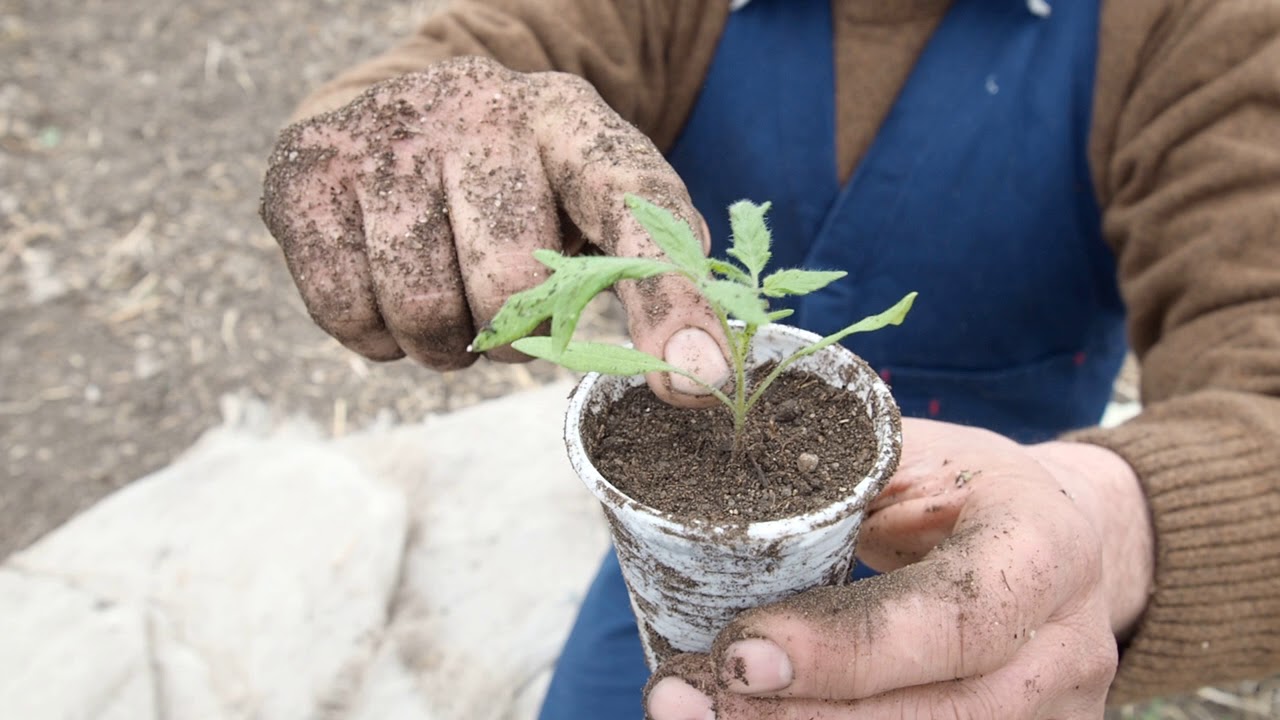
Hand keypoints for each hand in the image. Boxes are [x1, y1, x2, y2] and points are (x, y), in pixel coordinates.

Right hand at [260, 57, 727, 403]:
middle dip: (514, 333)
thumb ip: (649, 277)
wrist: (405, 118)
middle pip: (510, 287)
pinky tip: (389, 291)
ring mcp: (382, 135)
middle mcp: (474, 106)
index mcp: (567, 115)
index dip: (667, 299)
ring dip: (445, 344)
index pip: (632, 203)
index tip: (695, 381)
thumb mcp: (589, 206)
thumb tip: (700, 377)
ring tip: (450, 299)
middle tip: (507, 310)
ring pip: (423, 312)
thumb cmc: (518, 188)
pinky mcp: (303, 175)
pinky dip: (379, 339)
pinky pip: (350, 318)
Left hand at [647, 418, 1154, 718]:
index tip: (738, 651)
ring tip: (693, 711)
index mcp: (1041, 550)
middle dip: (800, 718)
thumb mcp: (920, 458)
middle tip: (686, 699)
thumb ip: (839, 479)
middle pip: (936, 716)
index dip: (842, 650)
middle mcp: (1064, 649)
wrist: (1067, 540)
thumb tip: (712, 473)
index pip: (947, 620)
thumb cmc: (970, 489)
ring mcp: (1056, 714)